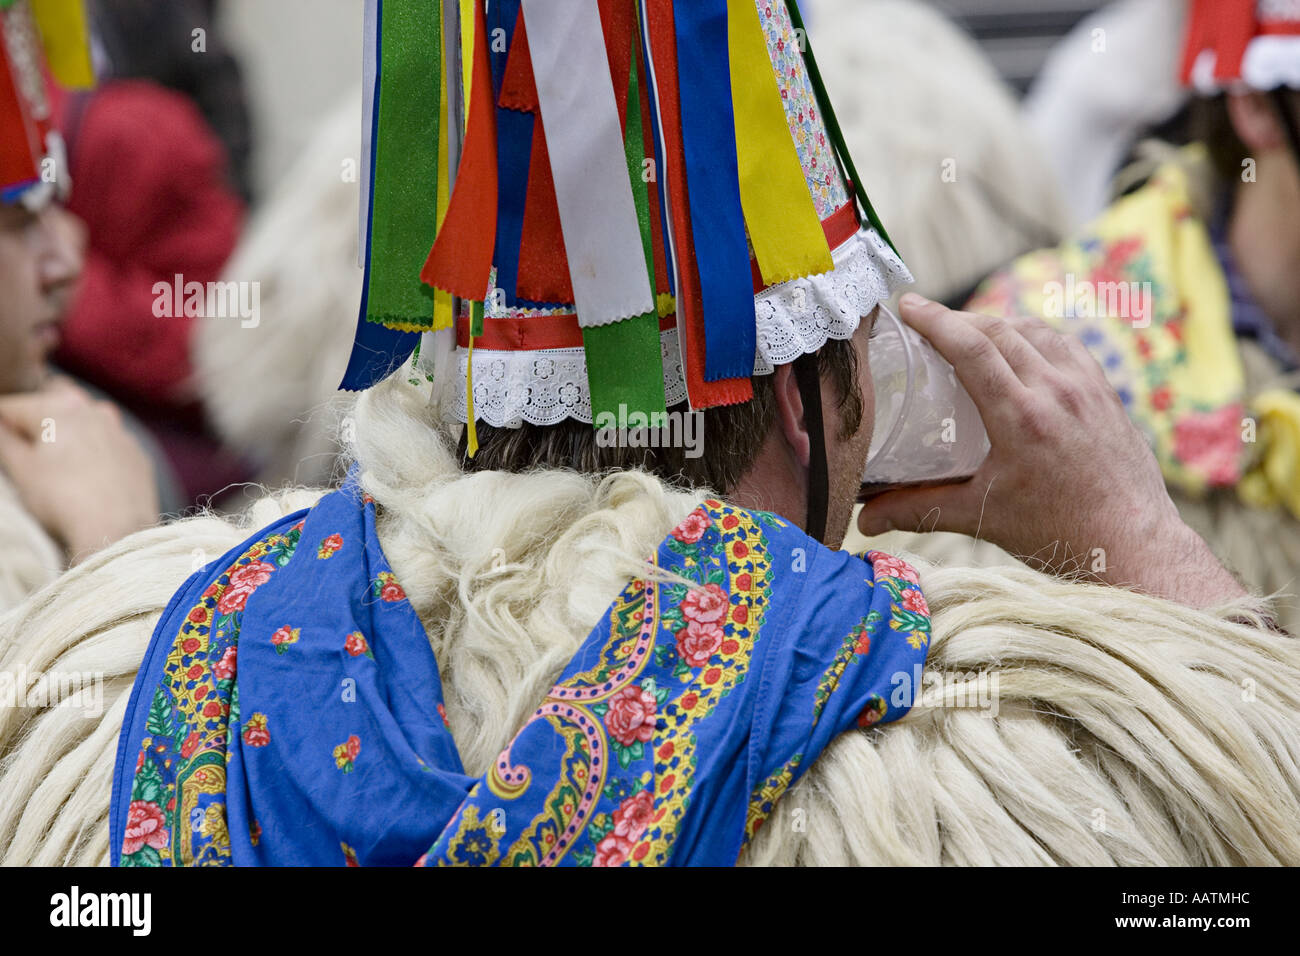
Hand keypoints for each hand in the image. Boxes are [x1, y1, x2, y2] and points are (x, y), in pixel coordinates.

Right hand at [0, 378, 160, 561]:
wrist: (116, 527)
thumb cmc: (61, 497)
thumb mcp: (21, 469)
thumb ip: (5, 440)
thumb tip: (0, 426)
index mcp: (58, 408)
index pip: (15, 406)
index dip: (1, 420)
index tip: (0, 434)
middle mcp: (94, 411)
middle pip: (55, 404)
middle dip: (37, 417)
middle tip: (25, 441)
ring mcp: (120, 431)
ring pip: (88, 418)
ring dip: (70, 428)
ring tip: (56, 452)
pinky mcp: (137, 454)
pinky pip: (111, 442)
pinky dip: (97, 448)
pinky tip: (89, 469)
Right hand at [857, 294, 1245, 607]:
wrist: (1132, 546)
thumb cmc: (1058, 534)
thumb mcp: (980, 518)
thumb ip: (918, 510)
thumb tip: (865, 517)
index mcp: (1022, 417)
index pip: (971, 347)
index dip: (934, 320)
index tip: (907, 305)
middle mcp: (1057, 391)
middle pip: (999, 330)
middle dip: (957, 318)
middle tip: (925, 320)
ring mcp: (1086, 388)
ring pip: (1034, 331)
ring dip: (996, 324)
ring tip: (968, 332)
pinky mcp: (1105, 394)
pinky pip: (1065, 346)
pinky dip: (1033, 338)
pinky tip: (1021, 350)